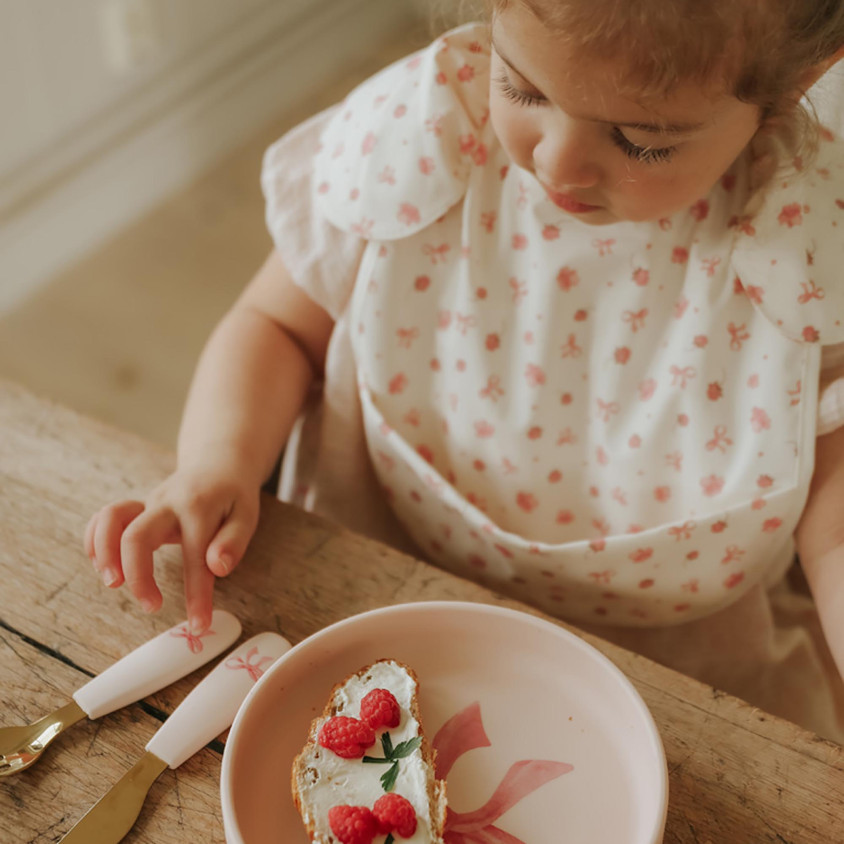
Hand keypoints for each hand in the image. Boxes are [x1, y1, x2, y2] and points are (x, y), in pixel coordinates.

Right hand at [84, 456, 260, 632]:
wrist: (218, 464)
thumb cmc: (233, 496)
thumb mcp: (247, 515)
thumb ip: (233, 542)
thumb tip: (217, 568)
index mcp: (199, 509)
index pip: (194, 557)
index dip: (196, 595)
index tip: (198, 625)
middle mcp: (167, 504)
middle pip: (136, 536)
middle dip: (137, 576)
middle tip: (151, 606)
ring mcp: (147, 503)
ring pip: (111, 519)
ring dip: (104, 553)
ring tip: (112, 583)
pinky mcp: (136, 507)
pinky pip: (104, 517)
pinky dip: (94, 539)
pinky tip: (100, 564)